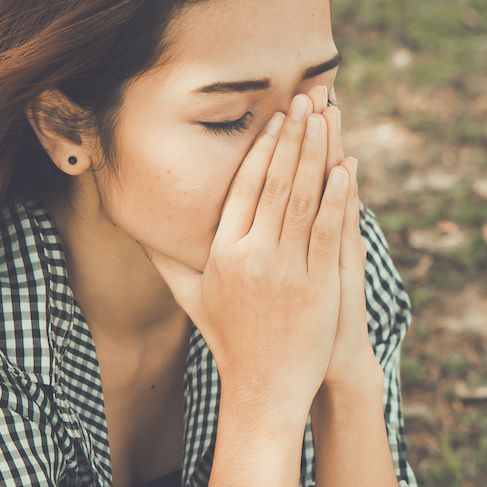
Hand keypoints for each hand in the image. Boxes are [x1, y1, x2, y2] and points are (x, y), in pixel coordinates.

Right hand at [146, 92, 364, 419]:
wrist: (264, 388)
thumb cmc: (230, 341)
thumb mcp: (192, 297)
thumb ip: (169, 259)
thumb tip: (140, 229)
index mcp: (222, 252)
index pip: (244, 187)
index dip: (263, 148)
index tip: (277, 116)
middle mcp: (250, 256)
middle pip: (275, 182)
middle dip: (293, 135)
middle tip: (307, 97)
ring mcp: (285, 270)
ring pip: (302, 198)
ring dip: (317, 152)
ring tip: (328, 116)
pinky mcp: (317, 286)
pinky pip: (327, 230)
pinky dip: (337, 197)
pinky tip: (346, 167)